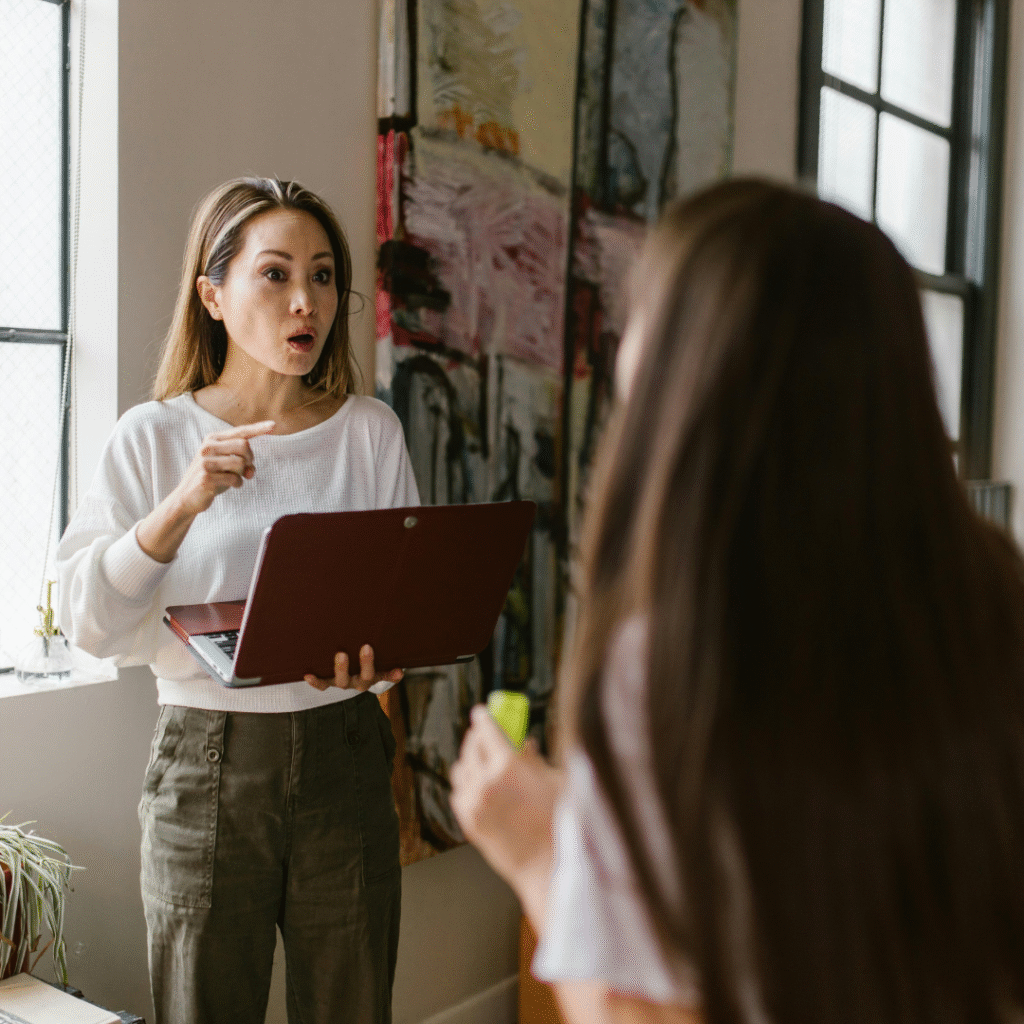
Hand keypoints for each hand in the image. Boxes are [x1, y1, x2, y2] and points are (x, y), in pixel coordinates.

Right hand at [137, 420, 276, 562]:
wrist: (187, 496)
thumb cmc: (212, 477)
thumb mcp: (225, 464)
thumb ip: (241, 460)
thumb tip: (251, 470)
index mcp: (213, 439)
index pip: (240, 431)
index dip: (258, 429)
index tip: (274, 425)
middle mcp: (208, 447)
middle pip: (244, 446)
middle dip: (250, 459)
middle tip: (246, 470)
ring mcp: (205, 462)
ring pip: (241, 463)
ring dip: (243, 474)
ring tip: (234, 479)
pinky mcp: (206, 477)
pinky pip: (235, 479)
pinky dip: (237, 484)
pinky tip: (229, 486)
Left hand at [304, 644, 403, 691]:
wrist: (345, 674)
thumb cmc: (363, 663)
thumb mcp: (376, 662)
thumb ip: (387, 663)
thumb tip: (399, 669)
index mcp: (374, 676)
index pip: (385, 676)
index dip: (392, 676)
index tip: (398, 670)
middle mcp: (359, 682)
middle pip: (365, 677)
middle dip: (366, 662)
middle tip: (367, 647)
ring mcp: (344, 682)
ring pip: (343, 681)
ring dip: (342, 669)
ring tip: (341, 654)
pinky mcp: (329, 683)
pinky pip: (322, 685)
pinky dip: (316, 681)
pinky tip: (308, 675)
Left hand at [450, 705, 562, 909]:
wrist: (547, 865)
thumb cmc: (558, 823)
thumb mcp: (554, 780)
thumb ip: (534, 757)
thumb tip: (523, 742)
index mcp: (508, 767)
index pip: (487, 730)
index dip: (484, 717)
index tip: (482, 712)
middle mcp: (485, 782)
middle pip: (471, 747)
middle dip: (477, 736)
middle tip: (485, 733)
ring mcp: (473, 804)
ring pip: (460, 769)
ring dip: (470, 759)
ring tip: (483, 760)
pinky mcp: (468, 822)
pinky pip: (458, 792)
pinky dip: (466, 783)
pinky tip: (479, 785)